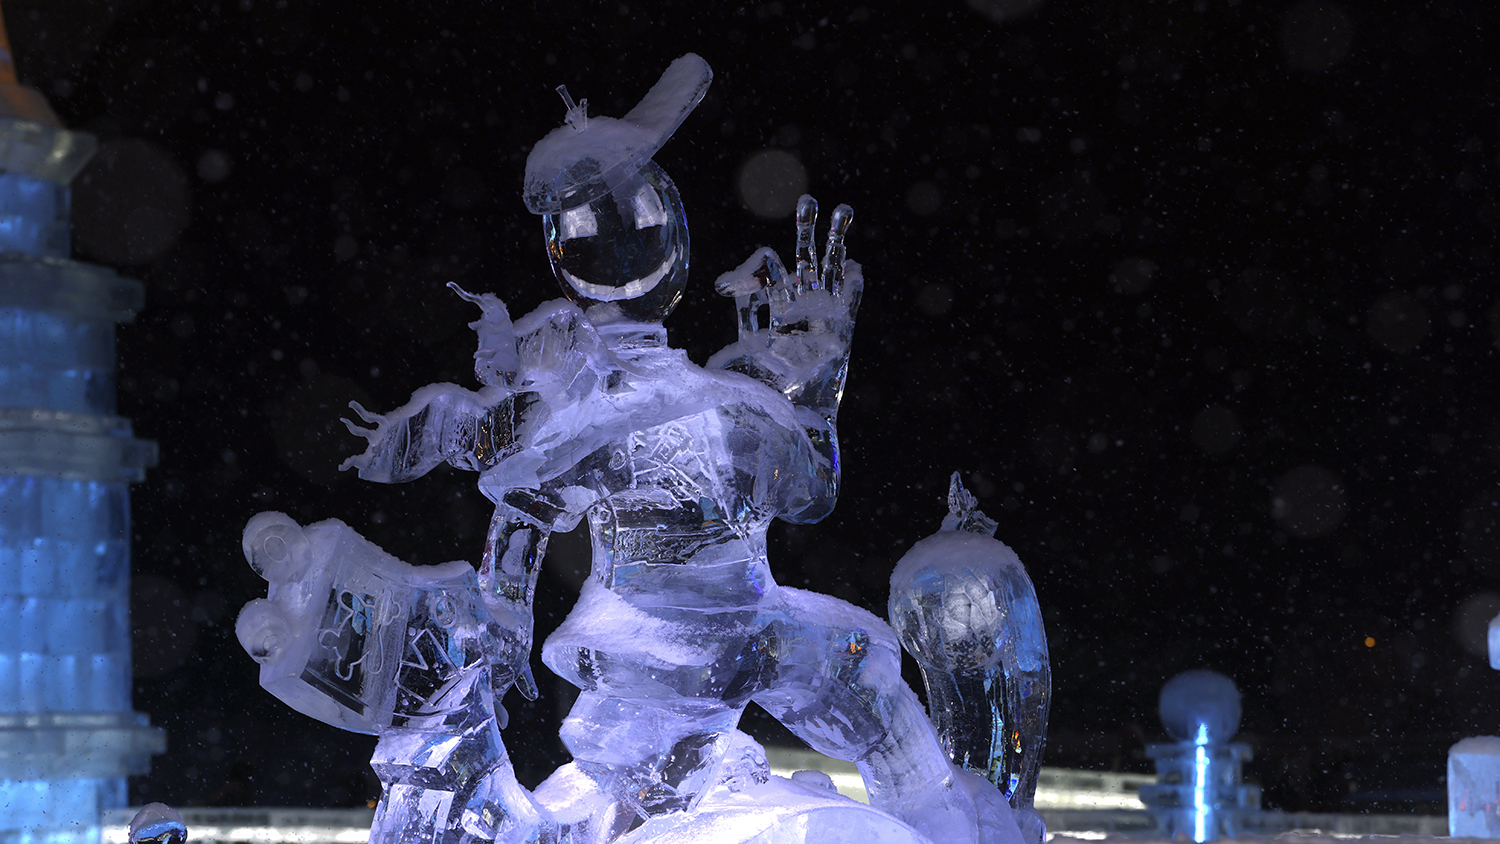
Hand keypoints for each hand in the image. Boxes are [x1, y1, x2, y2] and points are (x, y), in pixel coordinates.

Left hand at [712, 195, 862, 417]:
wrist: (788, 418)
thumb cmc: (756, 396)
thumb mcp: (729, 364)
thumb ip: (716, 347)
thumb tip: (699, 330)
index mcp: (769, 313)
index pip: (762, 279)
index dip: (746, 274)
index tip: (724, 287)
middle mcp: (796, 310)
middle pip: (802, 260)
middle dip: (805, 230)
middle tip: (808, 200)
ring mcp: (820, 318)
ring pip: (830, 271)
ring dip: (836, 241)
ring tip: (843, 210)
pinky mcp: (840, 333)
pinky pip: (850, 303)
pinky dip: (852, 285)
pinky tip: (855, 266)